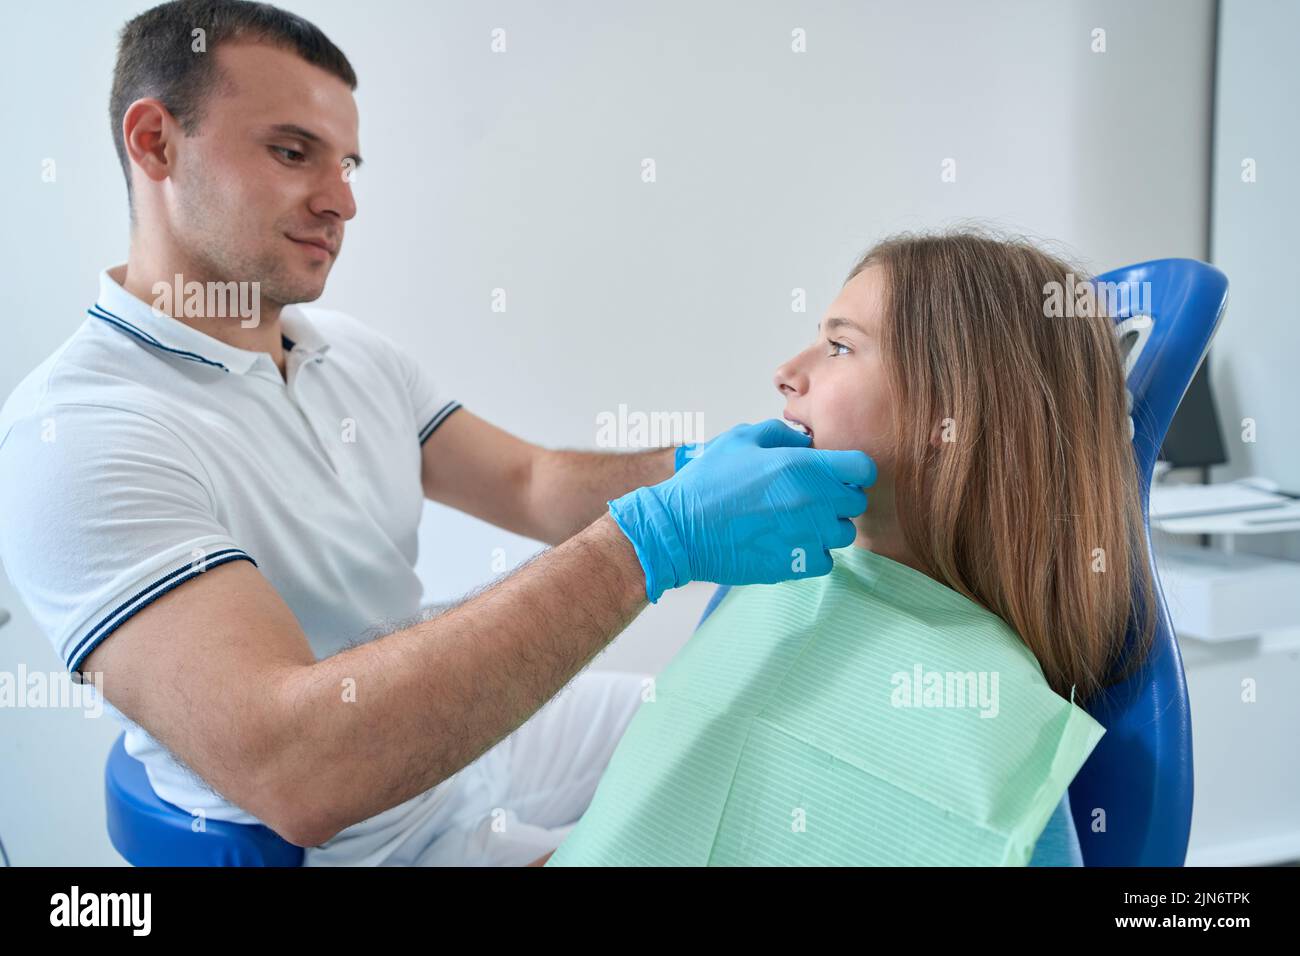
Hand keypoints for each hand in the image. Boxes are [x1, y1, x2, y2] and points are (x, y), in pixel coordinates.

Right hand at [609, 419, 874, 602]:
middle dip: (839, 497)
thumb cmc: (707, 482)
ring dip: (828, 527)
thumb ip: (781, 435)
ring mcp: (807, 536)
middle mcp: (814, 502)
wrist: (681, 529)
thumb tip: (806, 442)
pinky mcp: (795, 565)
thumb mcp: (741, 440)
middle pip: (856, 502)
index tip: (839, 473)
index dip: (854, 470)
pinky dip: (813, 553)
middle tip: (812, 497)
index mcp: (805, 467)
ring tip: (799, 521)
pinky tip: (790, 543)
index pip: (863, 468)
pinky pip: (825, 560)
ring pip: (843, 534)